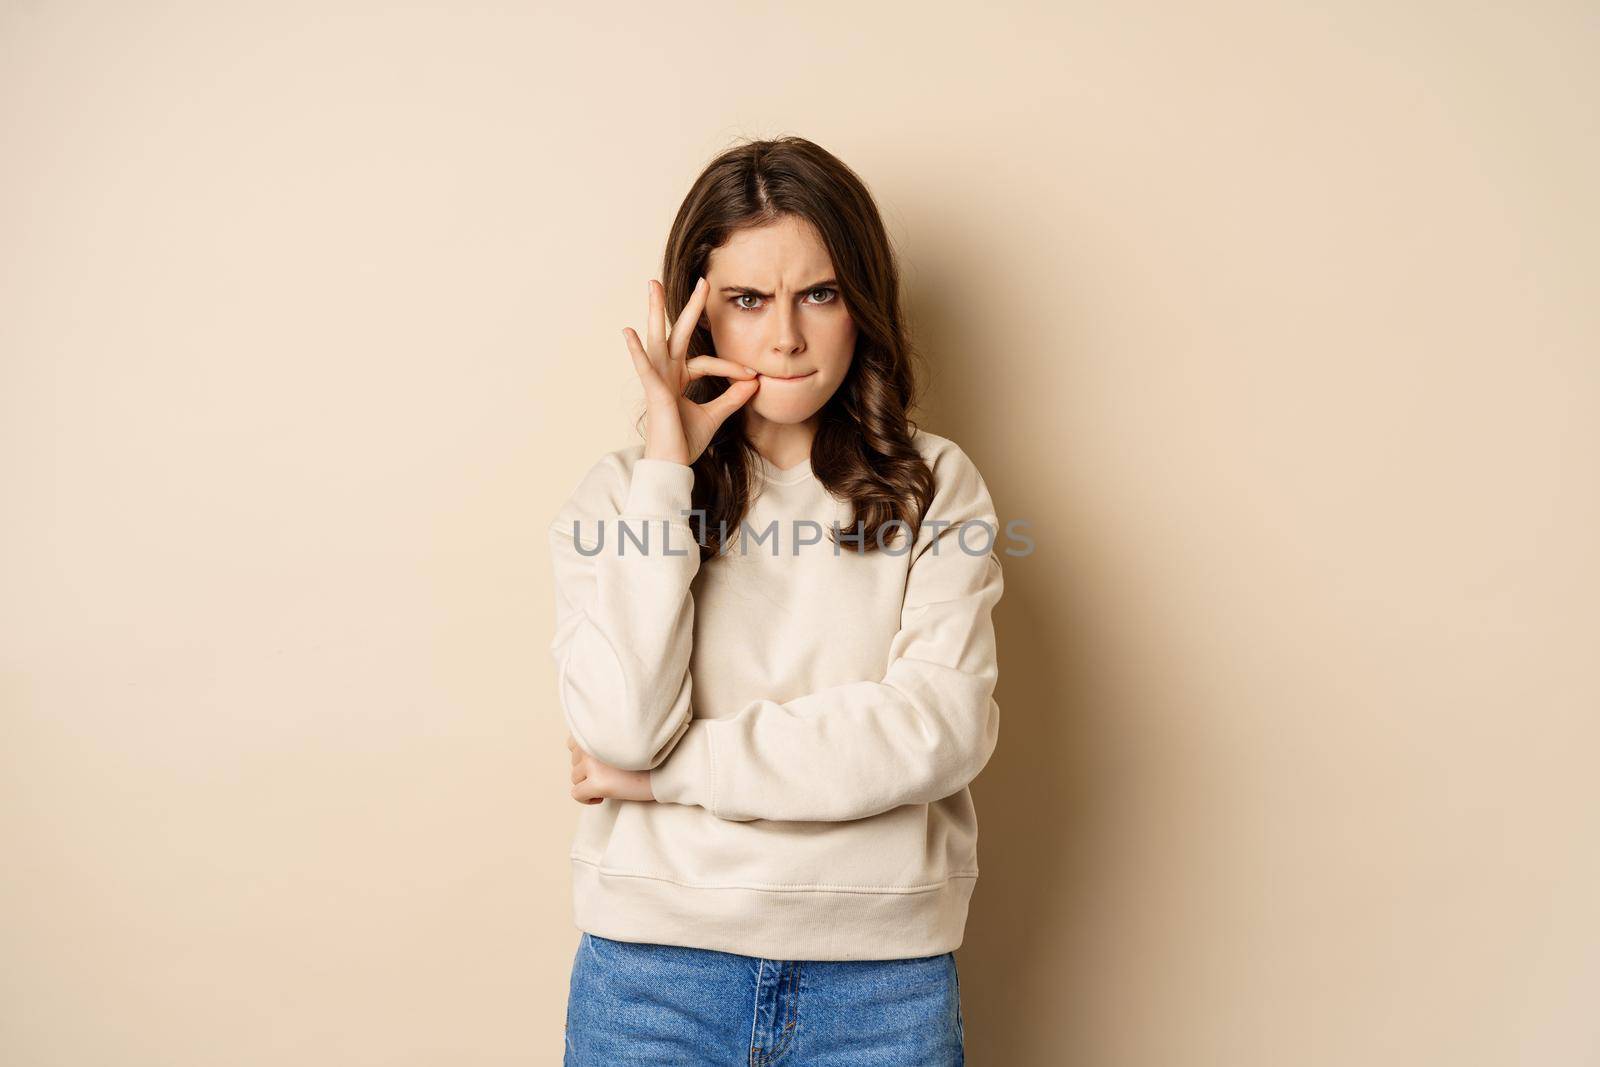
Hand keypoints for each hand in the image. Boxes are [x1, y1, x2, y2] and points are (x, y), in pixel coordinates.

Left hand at [568, 733, 655, 804]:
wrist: (667, 770)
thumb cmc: (648, 755)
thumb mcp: (620, 739)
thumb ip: (599, 740)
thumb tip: (575, 750)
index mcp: (596, 730)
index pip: (573, 743)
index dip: (586, 756)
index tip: (602, 763)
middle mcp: (591, 744)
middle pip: (574, 762)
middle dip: (588, 770)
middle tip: (610, 774)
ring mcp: (593, 763)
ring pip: (575, 778)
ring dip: (589, 783)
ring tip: (610, 784)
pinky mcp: (597, 782)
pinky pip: (577, 794)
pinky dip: (587, 799)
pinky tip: (603, 797)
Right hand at [623, 278, 759, 465]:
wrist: (673, 466)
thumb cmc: (685, 442)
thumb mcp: (715, 415)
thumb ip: (732, 398)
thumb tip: (754, 383)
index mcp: (678, 379)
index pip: (706, 362)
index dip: (730, 366)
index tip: (752, 375)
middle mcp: (666, 374)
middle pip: (677, 334)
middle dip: (689, 307)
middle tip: (701, 281)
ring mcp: (658, 380)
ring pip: (658, 340)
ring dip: (655, 312)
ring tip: (652, 286)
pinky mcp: (654, 392)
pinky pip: (645, 368)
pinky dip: (637, 351)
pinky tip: (629, 332)